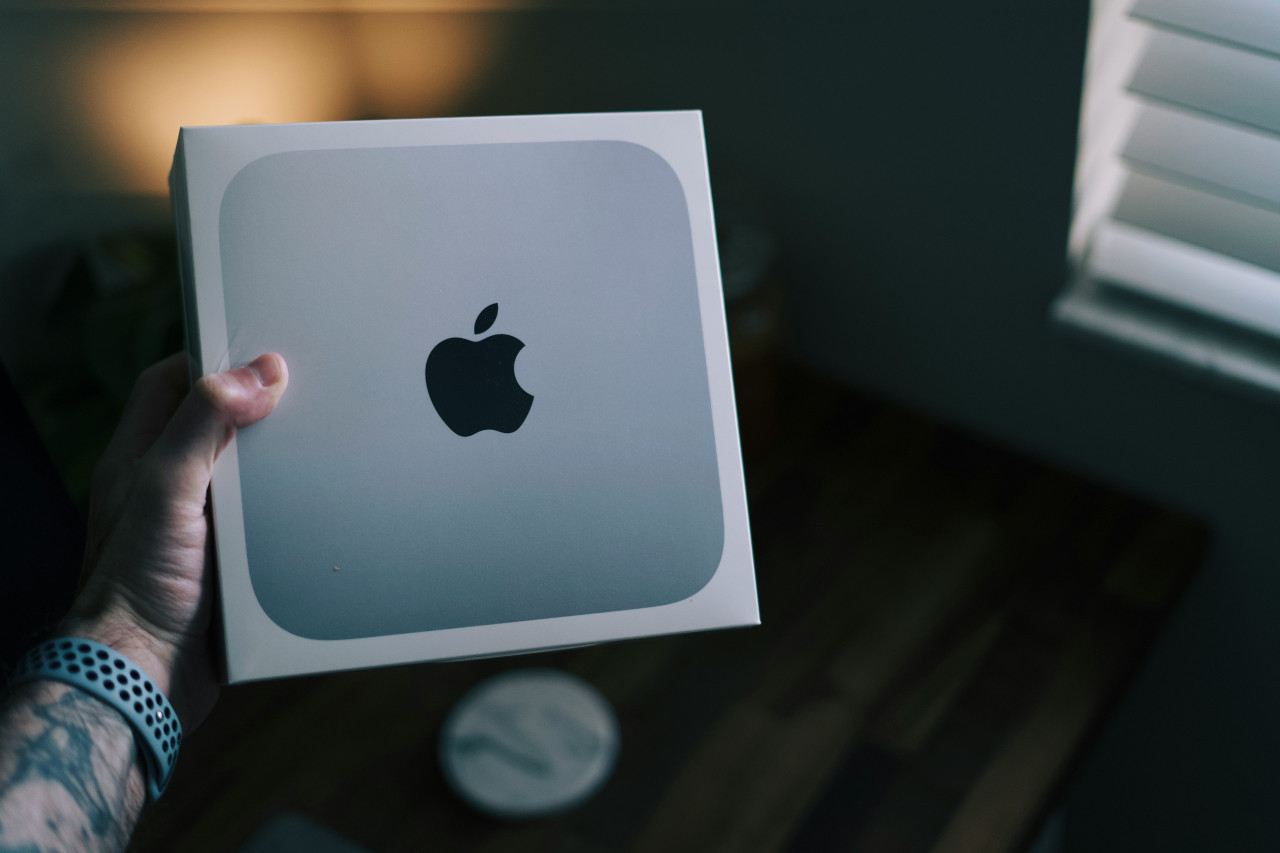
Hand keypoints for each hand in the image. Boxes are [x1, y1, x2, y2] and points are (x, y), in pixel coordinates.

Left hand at [62, 352, 287, 732]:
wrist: (145, 678)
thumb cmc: (134, 589)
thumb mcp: (166, 490)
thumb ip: (203, 426)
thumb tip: (254, 372)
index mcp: (140, 458)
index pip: (170, 383)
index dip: (212, 358)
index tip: (262, 349)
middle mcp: (169, 487)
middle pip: (216, 423)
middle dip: (258, 406)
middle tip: (304, 391)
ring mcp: (200, 525)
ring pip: (249, 474)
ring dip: (282, 462)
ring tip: (321, 442)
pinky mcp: (230, 562)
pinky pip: (269, 521)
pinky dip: (295, 510)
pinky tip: (320, 506)